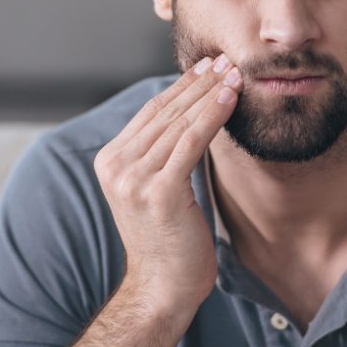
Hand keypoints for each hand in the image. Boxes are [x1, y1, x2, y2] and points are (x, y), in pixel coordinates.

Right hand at [93, 54, 241, 321]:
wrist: (163, 285)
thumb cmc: (169, 234)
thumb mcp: (157, 184)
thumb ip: (163, 150)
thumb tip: (193, 109)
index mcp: (111, 159)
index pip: (152, 111)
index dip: (182, 85)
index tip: (208, 65)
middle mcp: (116, 165)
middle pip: (166, 111)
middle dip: (200, 83)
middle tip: (226, 60)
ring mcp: (134, 179)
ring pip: (180, 122)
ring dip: (211, 94)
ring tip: (235, 74)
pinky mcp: (159, 191)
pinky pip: (191, 142)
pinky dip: (212, 116)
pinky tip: (230, 98)